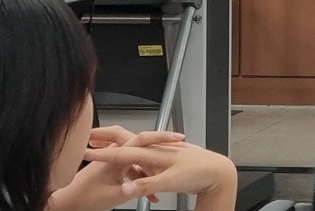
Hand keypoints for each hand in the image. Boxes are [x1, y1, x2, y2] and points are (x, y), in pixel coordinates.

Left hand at [50, 130, 186, 210]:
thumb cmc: (82, 200)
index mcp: (115, 158)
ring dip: (150, 169)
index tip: (177, 137)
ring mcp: (110, 163)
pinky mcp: (108, 171)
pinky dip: (139, 178)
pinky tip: (147, 193)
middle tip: (176, 144)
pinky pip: (129, 170)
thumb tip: (151, 184)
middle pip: (142, 144)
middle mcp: (113, 156)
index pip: (143, 139)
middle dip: (160, 146)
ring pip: (136, 160)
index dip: (162, 138)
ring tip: (163, 178)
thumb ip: (135, 187)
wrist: (63, 205)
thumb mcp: (114, 196)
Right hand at [83, 143, 236, 208]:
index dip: (102, 153)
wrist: (218, 172)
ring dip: (119, 149)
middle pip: (127, 142)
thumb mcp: (170, 182)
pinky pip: (147, 157)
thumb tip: (126, 187)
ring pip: (136, 149)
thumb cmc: (199, 173)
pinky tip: (129, 163)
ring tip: (100, 145)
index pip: (122, 152)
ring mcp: (163, 153)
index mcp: (155, 154)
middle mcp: (158, 150)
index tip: (85, 151)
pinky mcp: (169, 160)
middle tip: (89, 138)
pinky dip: (134, 160)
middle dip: (108, 140)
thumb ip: (145, 184)